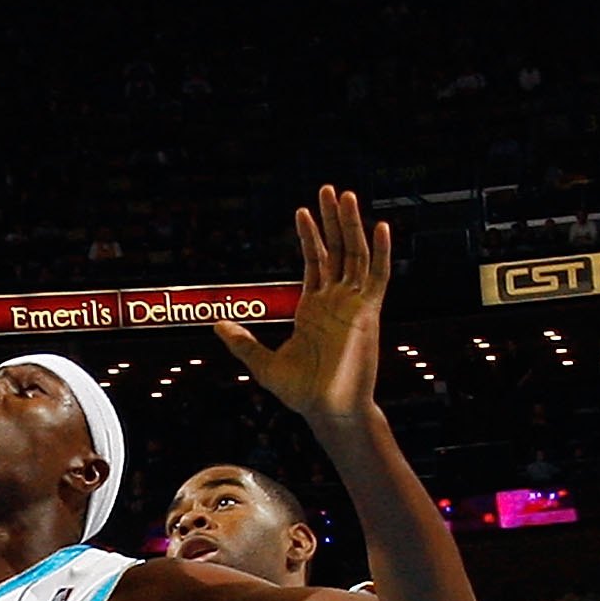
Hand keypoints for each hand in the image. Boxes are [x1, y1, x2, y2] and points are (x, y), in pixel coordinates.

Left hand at [215, 185, 389, 428]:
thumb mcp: (264, 364)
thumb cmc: (302, 393)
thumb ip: (243, 343)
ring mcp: (354, 305)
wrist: (327, 412)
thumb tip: (217, 325)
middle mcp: (336, 301)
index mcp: (314, 308)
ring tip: (345, 195)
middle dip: (332, 219)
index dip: (310, 236)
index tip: (302, 210)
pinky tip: (381, 227)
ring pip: (356, 255)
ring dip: (352, 225)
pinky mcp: (369, 313)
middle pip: (337, 249)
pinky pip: (378, 276)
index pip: (316, 262)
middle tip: (329, 189)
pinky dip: (382, 252)